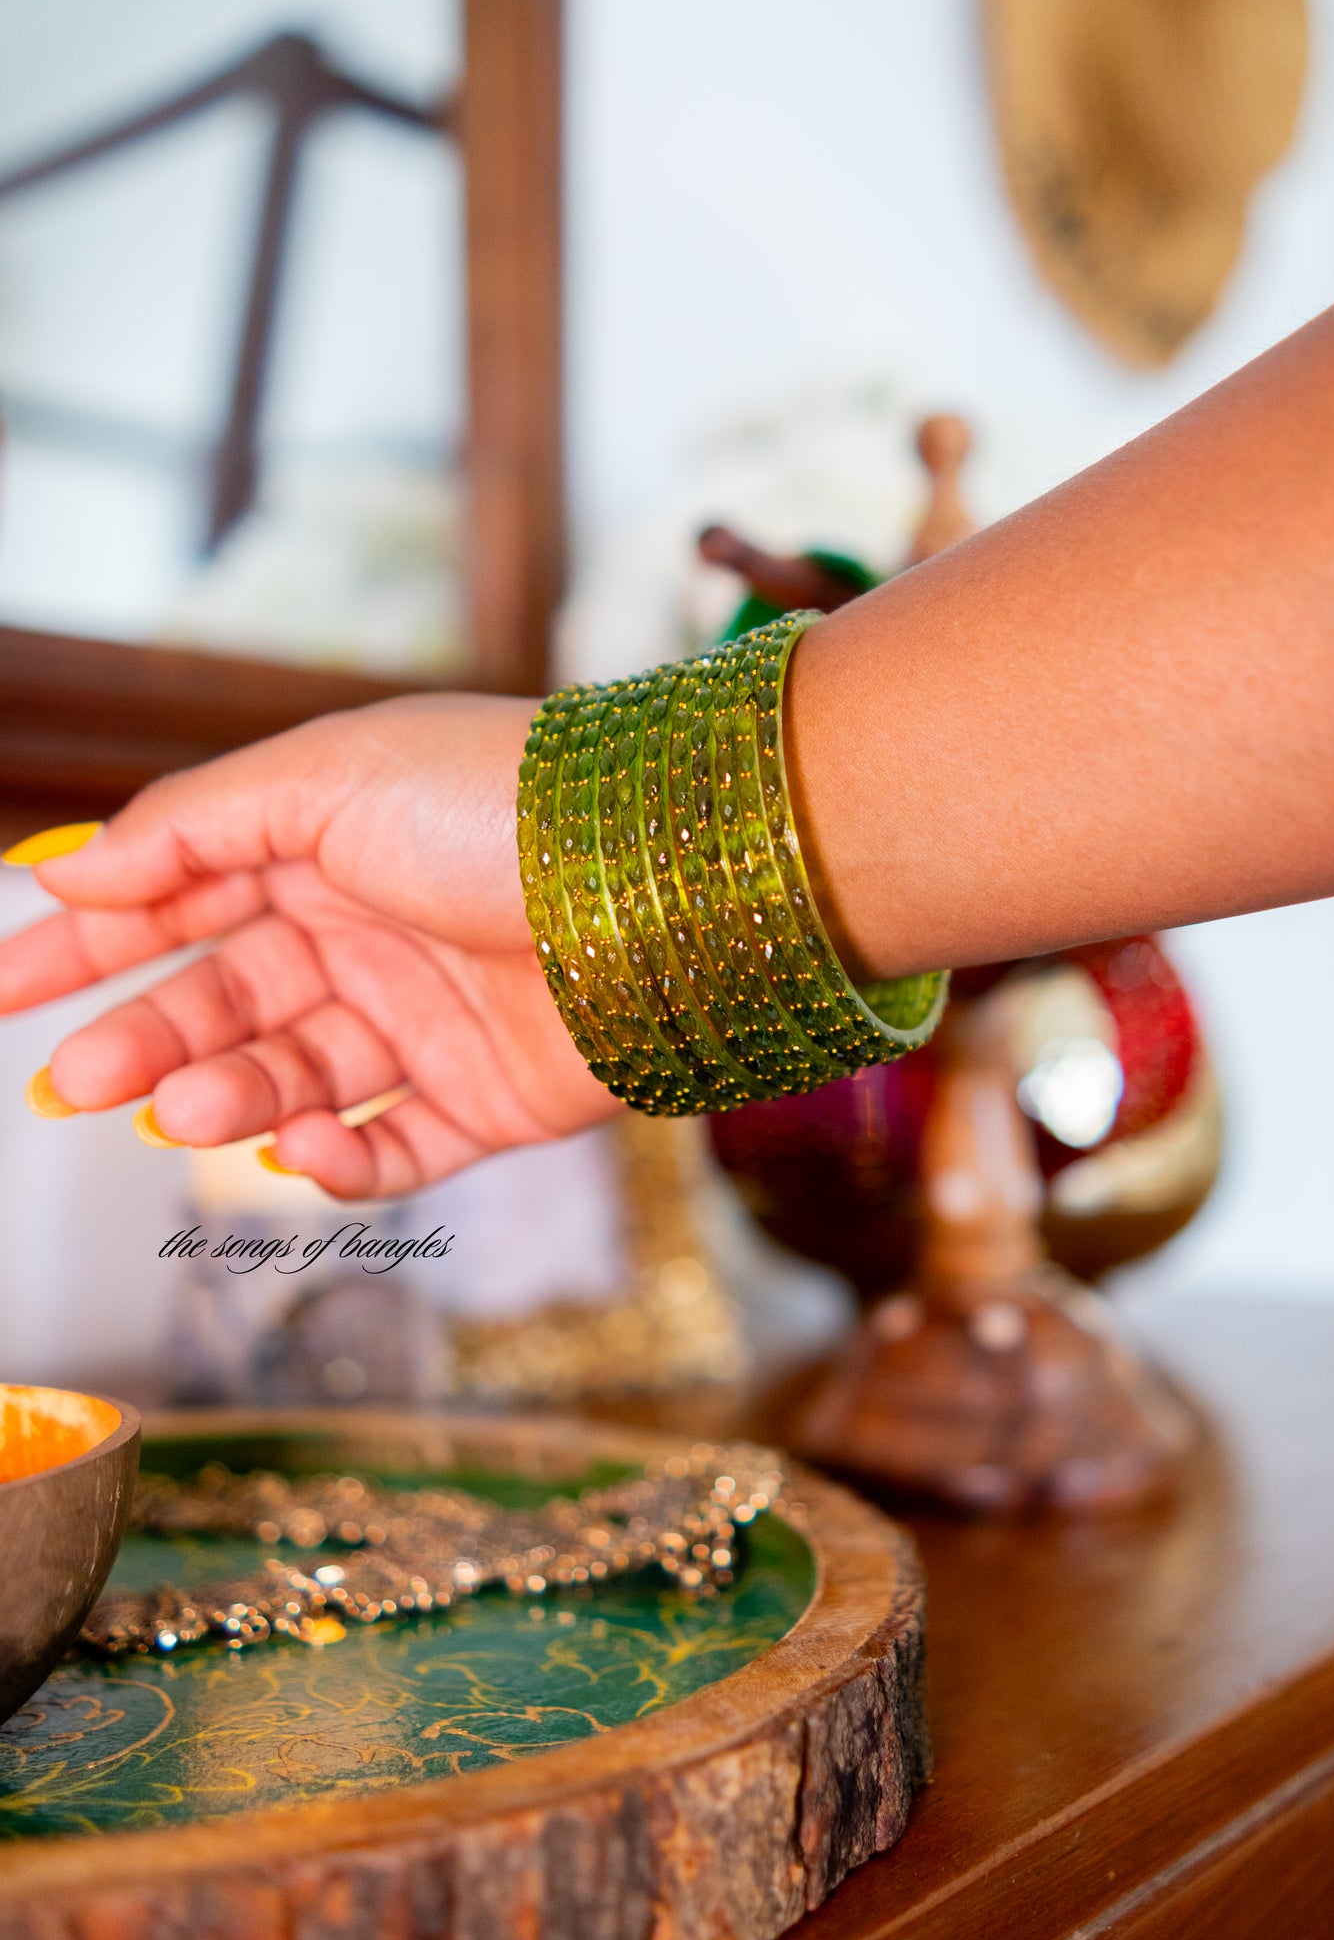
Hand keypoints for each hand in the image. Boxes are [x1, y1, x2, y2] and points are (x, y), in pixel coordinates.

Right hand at [0, 695, 618, 1195]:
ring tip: (191, 1108)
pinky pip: (393, 1150)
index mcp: (325, 843)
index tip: (2, 991)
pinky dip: (340, 1162)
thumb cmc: (495, 803)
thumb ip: (190, 827)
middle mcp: (372, 931)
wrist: (661, 879)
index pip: (178, 899)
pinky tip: (307, 1147)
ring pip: (295, 1081)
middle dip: (145, 1040)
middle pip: (226, 1001)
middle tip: (75, 1083)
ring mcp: (430, 1020)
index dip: (85, 945)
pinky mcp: (492, 1100)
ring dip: (230, 1099)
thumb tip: (66, 866)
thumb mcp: (323, 777)